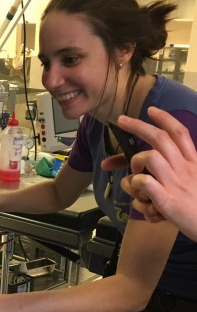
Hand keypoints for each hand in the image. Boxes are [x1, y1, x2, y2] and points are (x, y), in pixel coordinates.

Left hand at [104, 108, 196, 240]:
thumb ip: (180, 171)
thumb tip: (159, 163)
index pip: (180, 133)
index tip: (151, 110)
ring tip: (136, 174)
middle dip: (139, 126)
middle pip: (160, 139)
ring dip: (136, 162)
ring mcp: (175, 184)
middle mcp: (185, 169)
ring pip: (149, 157)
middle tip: (122, 121)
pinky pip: (144, 183)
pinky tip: (138, 195)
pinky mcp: (167, 201)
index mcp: (193, 163)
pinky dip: (136, 185)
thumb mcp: (196, 182)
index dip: (165, 119)